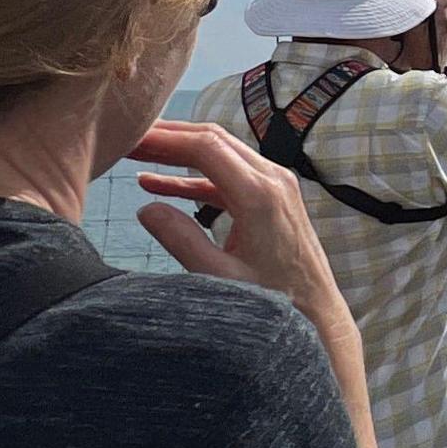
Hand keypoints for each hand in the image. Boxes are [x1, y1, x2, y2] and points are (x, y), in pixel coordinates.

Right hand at [133, 122, 350, 328]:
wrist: (318, 312)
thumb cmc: (275, 301)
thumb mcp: (221, 277)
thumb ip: (182, 241)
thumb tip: (146, 209)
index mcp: (259, 195)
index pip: (206, 147)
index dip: (166, 138)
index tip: (132, 136)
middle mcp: (272, 179)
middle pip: (213, 140)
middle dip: (169, 136)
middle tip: (128, 136)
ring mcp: (275, 185)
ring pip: (220, 153)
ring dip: (179, 152)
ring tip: (136, 153)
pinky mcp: (272, 197)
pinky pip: (227, 177)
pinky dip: (193, 177)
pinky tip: (158, 184)